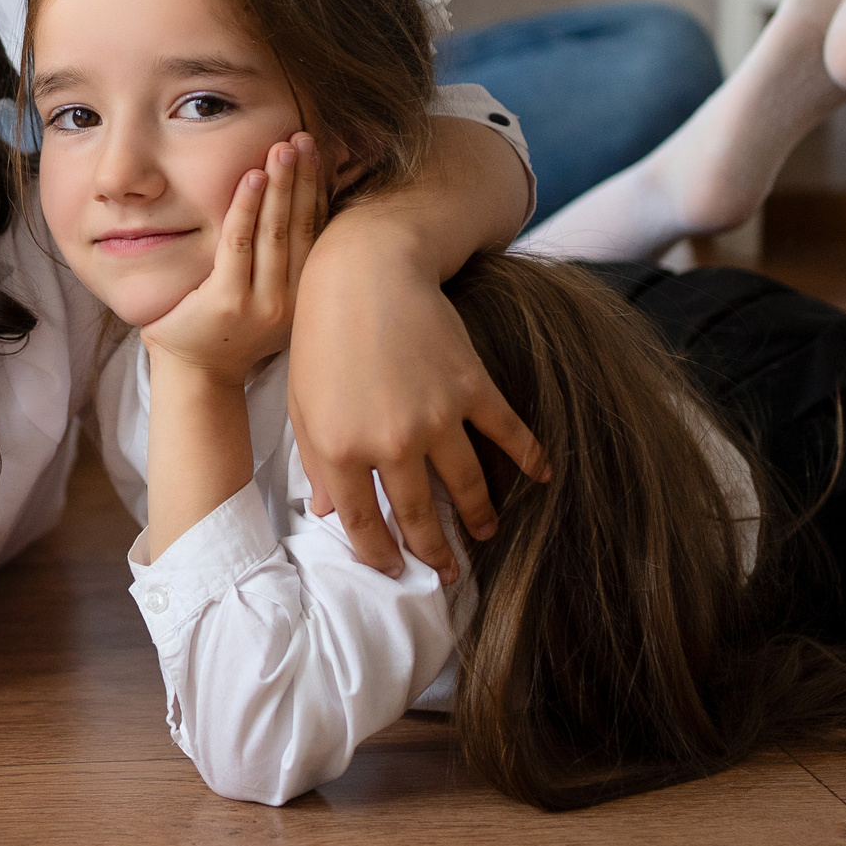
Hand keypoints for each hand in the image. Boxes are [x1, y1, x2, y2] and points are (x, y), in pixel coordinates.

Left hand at [141, 134, 319, 385]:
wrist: (196, 374)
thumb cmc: (227, 329)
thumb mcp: (269, 296)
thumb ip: (284, 260)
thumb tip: (301, 207)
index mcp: (303, 295)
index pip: (317, 231)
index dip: (318, 189)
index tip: (319, 152)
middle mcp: (290, 299)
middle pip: (301, 225)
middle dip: (303, 178)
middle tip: (304, 137)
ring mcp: (260, 302)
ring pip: (274, 230)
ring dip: (280, 184)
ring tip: (283, 147)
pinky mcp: (227, 301)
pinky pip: (238, 243)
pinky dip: (246, 207)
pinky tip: (251, 177)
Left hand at [288, 229, 546, 584]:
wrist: (364, 271)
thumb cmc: (321, 335)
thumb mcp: (303, 402)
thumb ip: (317, 461)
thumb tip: (325, 512)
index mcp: (339, 448)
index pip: (362, 522)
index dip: (379, 554)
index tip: (392, 570)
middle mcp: (390, 442)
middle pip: (418, 515)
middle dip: (434, 551)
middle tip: (447, 573)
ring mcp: (436, 417)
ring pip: (467, 487)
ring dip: (479, 517)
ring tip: (486, 534)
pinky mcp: (471, 388)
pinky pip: (508, 434)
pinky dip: (529, 457)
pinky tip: (542, 476)